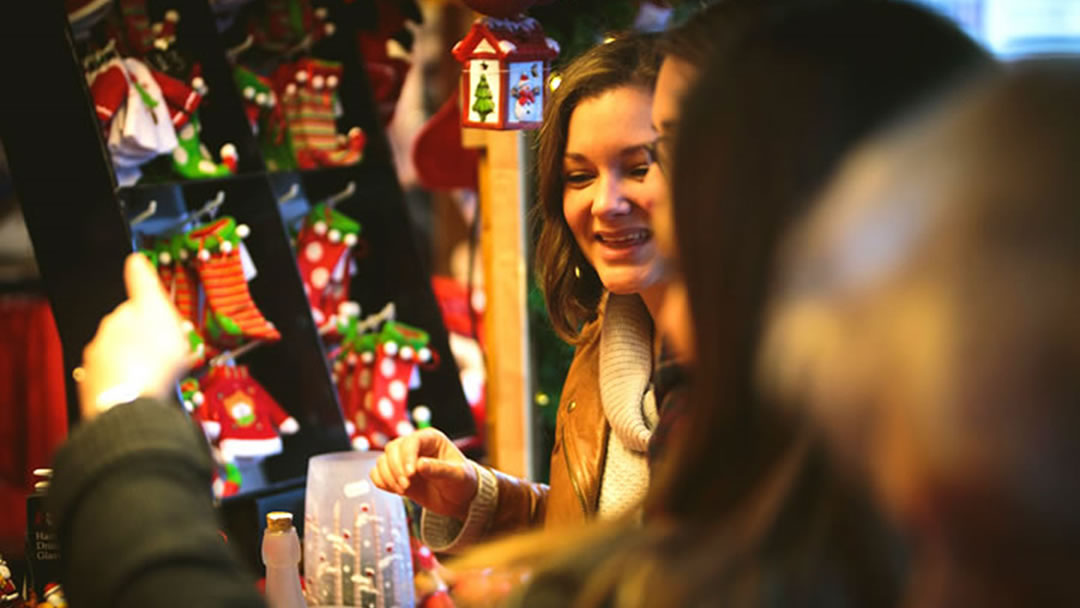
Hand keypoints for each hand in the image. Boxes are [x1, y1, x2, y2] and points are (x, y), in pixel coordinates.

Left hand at [78, 253, 188, 419]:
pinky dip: (128, 375)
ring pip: (122, 348)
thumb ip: (146, 285)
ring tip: (160, 370)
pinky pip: (116, 372)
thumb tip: (134, 262)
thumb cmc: (150, 360)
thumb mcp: (162, 315)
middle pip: (131, 321)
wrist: (130, 402)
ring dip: (137, 354)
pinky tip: (144, 384)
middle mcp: (110, 328)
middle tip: (170, 344)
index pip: (135, 284)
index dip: (140, 274)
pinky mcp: (96, 382)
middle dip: (147, 329)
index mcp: (128, 310)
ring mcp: (100, 356)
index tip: (139, 263)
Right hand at [370, 428, 477, 520]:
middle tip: (406, 486)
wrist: (458, 499)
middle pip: (392, 449)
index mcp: (431, 439)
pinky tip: (394, 490)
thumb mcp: (458, 476)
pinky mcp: (397, 475)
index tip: (411, 474)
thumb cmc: (462, 482)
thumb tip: (419, 464)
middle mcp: (415, 447)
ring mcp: (404, 461)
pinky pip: (378, 474)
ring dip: (388, 476)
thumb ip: (440, 469)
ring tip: (403, 490)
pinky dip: (381, 481)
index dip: (407, 456)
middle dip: (395, 469)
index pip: (411, 441)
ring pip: (382, 461)